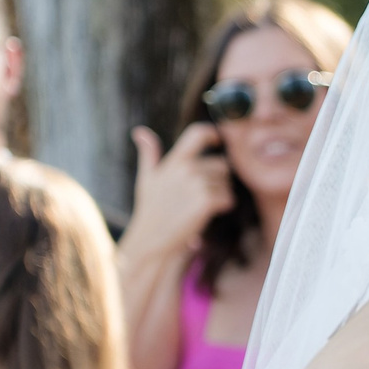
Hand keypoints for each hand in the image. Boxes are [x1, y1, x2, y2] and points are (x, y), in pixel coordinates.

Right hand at [120, 124, 234, 267]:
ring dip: (220, 195)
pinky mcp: (206, 201)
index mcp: (175, 160)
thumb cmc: (151, 208)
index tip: (217, 139)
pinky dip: (224, 206)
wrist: (152, 237)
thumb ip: (149, 154)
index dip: (212, 134)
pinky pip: (228, 198)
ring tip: (199, 205)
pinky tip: (208, 213)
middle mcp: (187, 168)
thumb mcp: (147, 178)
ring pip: (226, 183)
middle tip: (199, 195)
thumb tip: (140, 131)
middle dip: (218, 180)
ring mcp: (197, 184)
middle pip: (222, 165)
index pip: (198, 133)